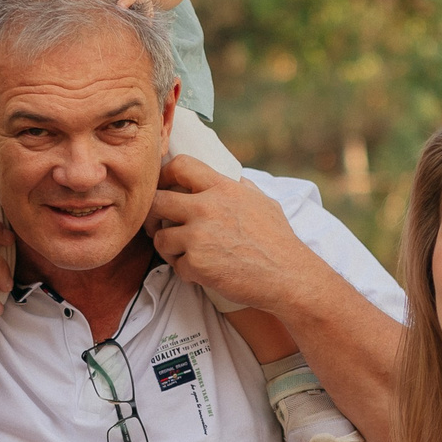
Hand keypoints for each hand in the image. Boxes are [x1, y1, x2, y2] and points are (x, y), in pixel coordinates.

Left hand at [145, 156, 317, 312]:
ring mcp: (199, 236)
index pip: (180, 165)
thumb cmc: (278, 241)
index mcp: (223, 188)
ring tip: (185, 255)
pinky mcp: (196, 263)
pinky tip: (203, 272)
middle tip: (159, 226)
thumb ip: (241, 188)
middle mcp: (207, 208)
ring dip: (168, 249)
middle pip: (157, 201)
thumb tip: (234, 180)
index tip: (164, 189)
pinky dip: (186, 272)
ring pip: (160, 238)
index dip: (165, 176)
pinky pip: (176, 266)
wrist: (287, 275)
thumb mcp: (263, 202)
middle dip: (154, 216)